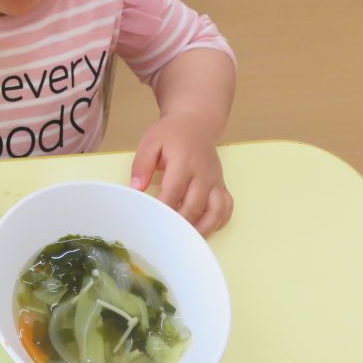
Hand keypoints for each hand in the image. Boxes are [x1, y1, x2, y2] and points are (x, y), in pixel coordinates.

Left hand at [130, 113, 232, 236]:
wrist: (196, 123)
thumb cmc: (170, 134)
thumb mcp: (150, 142)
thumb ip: (142, 164)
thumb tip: (136, 188)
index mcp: (184, 161)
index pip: (174, 191)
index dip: (163, 209)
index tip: (152, 221)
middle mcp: (203, 174)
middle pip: (194, 206)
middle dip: (179, 223)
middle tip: (164, 235)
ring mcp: (215, 181)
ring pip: (215, 211)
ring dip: (201, 228)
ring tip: (184, 239)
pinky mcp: (222, 185)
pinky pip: (226, 208)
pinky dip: (218, 222)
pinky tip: (203, 230)